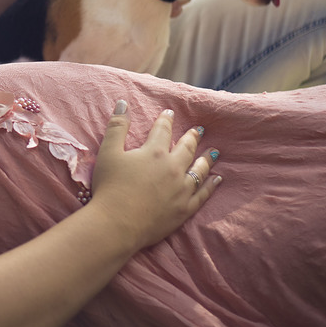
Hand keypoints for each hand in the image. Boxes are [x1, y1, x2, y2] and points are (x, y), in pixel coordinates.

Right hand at [90, 101, 219, 249]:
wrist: (117, 223)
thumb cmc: (110, 187)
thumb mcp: (108, 153)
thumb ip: (117, 127)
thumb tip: (124, 102)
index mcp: (154, 152)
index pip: (163, 130)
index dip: (166, 120)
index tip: (170, 113)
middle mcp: (173, 168)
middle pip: (186, 148)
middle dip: (192, 137)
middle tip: (198, 130)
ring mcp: (182, 189)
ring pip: (199, 169)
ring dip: (206, 158)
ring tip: (213, 152)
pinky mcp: (185, 209)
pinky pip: (203, 194)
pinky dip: (211, 185)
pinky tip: (217, 179)